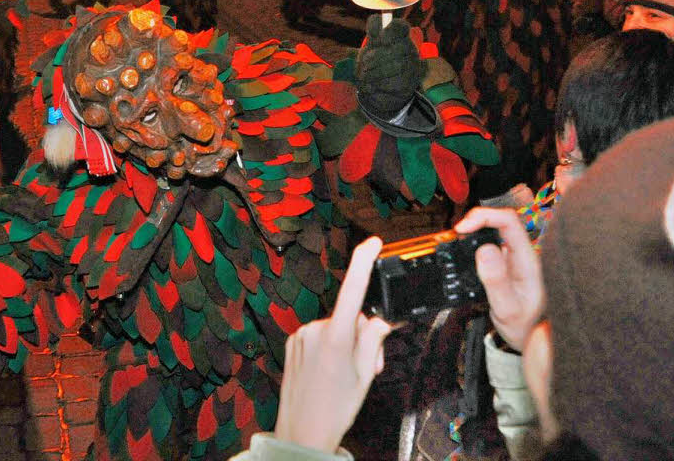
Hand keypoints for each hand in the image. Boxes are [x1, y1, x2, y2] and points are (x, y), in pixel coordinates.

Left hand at [273, 237, 392, 453]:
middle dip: (362, 335)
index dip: (363, 261)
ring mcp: (301, 335)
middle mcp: (316, 330)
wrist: (302, 432)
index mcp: (337, 337)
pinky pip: (318, 335)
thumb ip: (374, 340)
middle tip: (365, 367)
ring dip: (344, 343)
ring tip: (344, 374)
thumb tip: (381, 320)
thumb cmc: (336, 409)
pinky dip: (328, 346)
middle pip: (350, 317)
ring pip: (334, 327)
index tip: (373, 242)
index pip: (353, 289)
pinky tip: (327, 371)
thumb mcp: (365, 374)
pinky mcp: (292, 341)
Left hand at [354, 15, 424, 116]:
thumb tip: (374, 23)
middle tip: (365, 63)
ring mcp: (411, 68)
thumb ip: (371, 38)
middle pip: (400, 47)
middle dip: (378, 56)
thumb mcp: (368, 49)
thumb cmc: (373, 66)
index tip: (379, 39)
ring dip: (376, 72)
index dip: (391, 30)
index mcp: (398, 38)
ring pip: (398, 65)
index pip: (400, 26)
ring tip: (364, 77)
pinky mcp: (408, 84)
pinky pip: (394, 83)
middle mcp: (409, 50)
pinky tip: (371, 86)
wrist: (377, 93)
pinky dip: (378, 85)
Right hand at [455, 207, 544, 350]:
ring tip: (456, 240)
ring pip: (493, 228)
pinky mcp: (503, 261)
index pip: (508, 221)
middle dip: (475, 220)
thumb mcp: (507, 308)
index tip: (462, 229)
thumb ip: (496, 280)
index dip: (483, 217)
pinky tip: (462, 249)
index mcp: (526, 259)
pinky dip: (472, 240)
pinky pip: (487, 241)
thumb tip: (484, 249)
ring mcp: (512, 256)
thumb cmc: (522, 325)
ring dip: (473, 228)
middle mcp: (521, 253)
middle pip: (499, 219)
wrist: (527, 337)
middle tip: (455, 234)